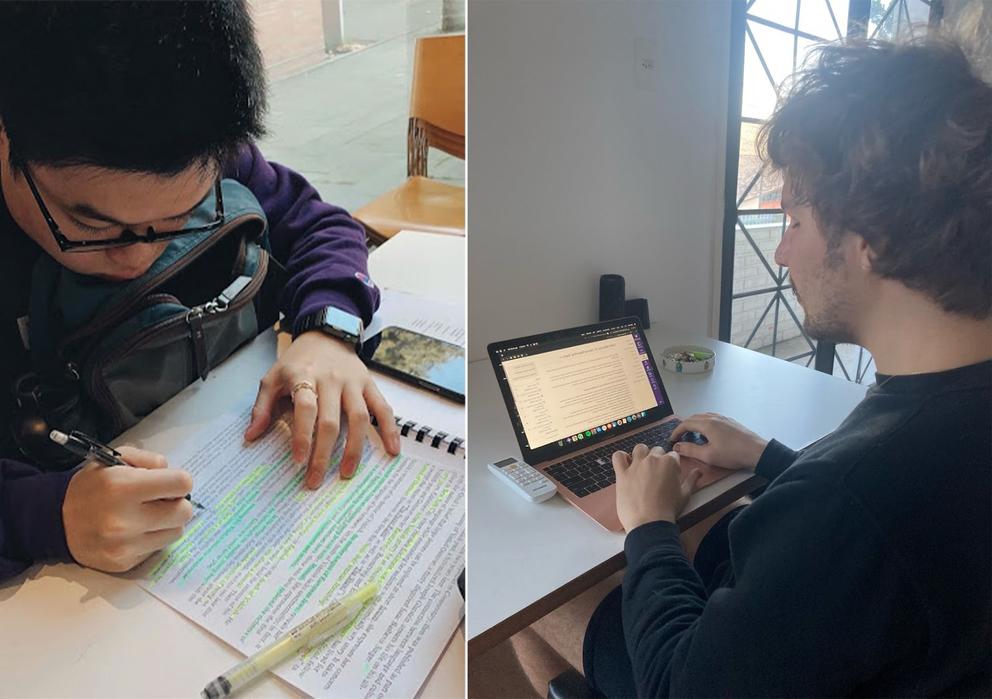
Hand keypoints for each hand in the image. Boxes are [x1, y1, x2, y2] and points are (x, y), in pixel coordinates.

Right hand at [62, 447, 193, 572]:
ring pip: (176, 532)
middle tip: (161, 500)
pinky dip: (152, 538)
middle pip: (184, 512)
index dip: (179, 481)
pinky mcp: (124, 563)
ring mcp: (125, 546)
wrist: (57, 521)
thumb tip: (176, 478)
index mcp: (123, 488)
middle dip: (177, 503)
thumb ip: (150, 460)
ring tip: (148, 515)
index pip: (181, 484)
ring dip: (168, 522)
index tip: (170, 483)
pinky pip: (158, 548)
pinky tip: (135, 531)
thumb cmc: (91, 487)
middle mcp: (125, 520)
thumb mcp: (115, 460)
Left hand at [245, 331, 400, 487]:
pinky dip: (390, 430)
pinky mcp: (370, 384)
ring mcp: (354, 382)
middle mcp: (331, 380)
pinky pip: (382, 408)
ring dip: (354, 449)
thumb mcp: (272, 378)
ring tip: (346, 473)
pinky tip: (392, 450)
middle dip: (323, 454)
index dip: (303, 435)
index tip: (299, 461)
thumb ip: (261, 407)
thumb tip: (251, 437)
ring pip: (359, 418)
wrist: (326, 335)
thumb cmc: (297, 361)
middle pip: (331, 421)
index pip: (306, 408)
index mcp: (304, 376)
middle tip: (315, 480)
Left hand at [612, 443, 702, 531]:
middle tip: (656, 475)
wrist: (650, 522)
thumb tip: (698, 471)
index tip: (669, 476)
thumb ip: (692, 480)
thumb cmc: (669, 510)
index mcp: (669, 463)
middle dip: (657, 459)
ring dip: (641, 455)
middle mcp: (652, 460)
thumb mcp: (685, 495)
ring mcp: (636, 465)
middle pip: (656, 450)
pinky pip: (618, 456)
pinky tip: (625, 465)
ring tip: (642, 467)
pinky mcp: (622, 473)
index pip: (672, 455)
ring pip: (639, 449)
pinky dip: (621, 458)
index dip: (672, 466)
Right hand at [669, 413, 767, 470]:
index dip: (676, 432)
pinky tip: (708, 433)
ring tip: (691, 434)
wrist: (757, 451)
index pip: (686, 424)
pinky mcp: (731, 422)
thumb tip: (676, 446)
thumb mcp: (708, 456)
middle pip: (694, 417)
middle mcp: (714, 417)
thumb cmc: (732, 454)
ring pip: (703, 416)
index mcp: (707, 424)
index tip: (672, 440)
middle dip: (684, 426)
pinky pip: (712, 418)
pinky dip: (704, 423)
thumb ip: (690, 450)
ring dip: (694, 424)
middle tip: (679, 437)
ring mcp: (724, 418)